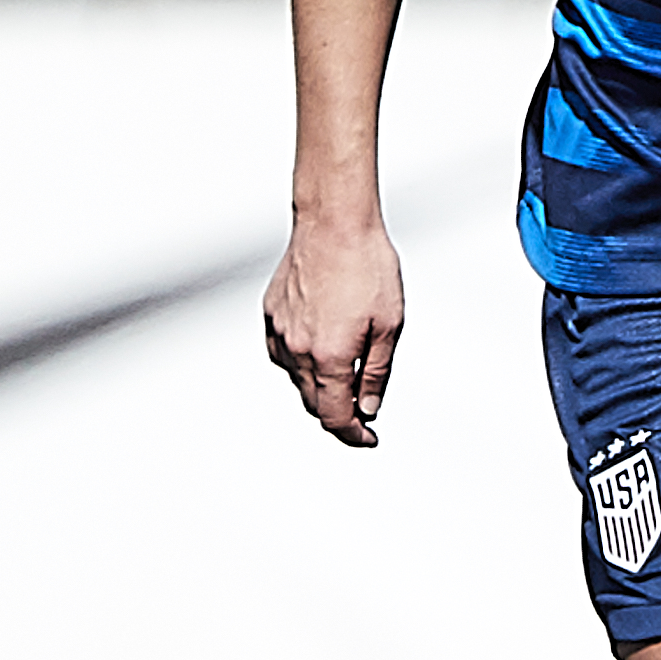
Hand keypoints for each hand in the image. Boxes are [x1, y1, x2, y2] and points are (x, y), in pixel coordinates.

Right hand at [263, 220, 407, 446]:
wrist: (334, 221)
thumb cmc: (366, 265)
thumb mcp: (389, 325)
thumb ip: (376, 373)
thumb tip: (368, 409)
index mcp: (329, 357)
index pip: (335, 417)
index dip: (353, 435)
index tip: (368, 438)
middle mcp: (297, 349)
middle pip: (314, 403)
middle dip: (339, 413)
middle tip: (363, 410)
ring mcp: (280, 331)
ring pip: (296, 379)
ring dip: (319, 386)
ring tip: (346, 371)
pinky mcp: (271, 313)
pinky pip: (283, 353)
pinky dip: (301, 362)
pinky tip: (319, 350)